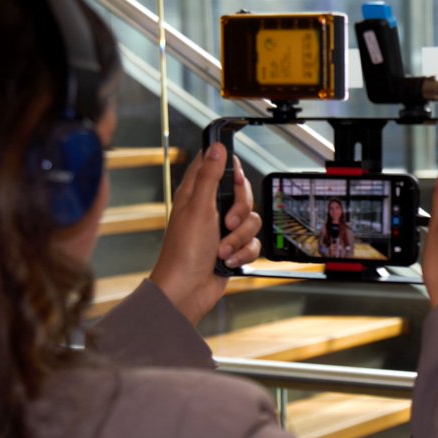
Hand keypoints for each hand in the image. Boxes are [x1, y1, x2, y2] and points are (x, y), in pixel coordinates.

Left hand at [149, 143, 261, 324]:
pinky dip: (242, 253)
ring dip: (239, 238)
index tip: (234, 182)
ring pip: (251, 220)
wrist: (187, 291)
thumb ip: (210, 176)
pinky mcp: (233, 247)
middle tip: (227, 222)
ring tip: (222, 249)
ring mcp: (223, 229)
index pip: (218, 166)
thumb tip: (216, 147)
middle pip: (242, 194)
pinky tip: (228, 261)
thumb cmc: (184, 252)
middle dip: (241, 210)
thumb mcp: (199, 208)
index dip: (231, 169)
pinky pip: (252, 243)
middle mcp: (211, 208)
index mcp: (197, 193)